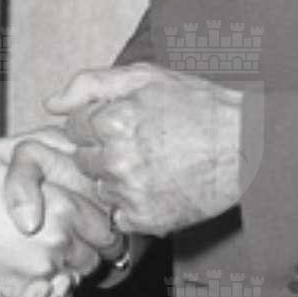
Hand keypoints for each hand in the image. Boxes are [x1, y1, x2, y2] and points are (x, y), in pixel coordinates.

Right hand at [0, 138, 116, 296]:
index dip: (96, 224)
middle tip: (63, 241)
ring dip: (66, 273)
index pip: (104, 225)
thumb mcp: (4, 152)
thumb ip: (45, 144)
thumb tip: (75, 146)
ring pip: (73, 282)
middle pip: (93, 256)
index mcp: (62, 208)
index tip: (86, 224)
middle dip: (84, 249)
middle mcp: (57, 245)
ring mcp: (39, 278)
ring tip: (44, 260)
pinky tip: (38, 287)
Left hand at [46, 63, 245, 234]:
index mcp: (113, 119)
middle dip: (103, 151)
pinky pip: (119, 215)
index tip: (124, 122)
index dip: (97, 123)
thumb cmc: (198, 105)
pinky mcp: (145, 219)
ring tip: (153, 164)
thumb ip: (91, 84)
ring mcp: (131, 192)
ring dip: (116, 179)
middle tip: (140, 144)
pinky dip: (133, 204)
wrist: (247, 146)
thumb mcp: (146, 77)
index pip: (74, 127)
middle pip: (83, 160)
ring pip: (100, 187)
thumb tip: (50, 103)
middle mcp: (118, 158)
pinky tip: (159, 187)